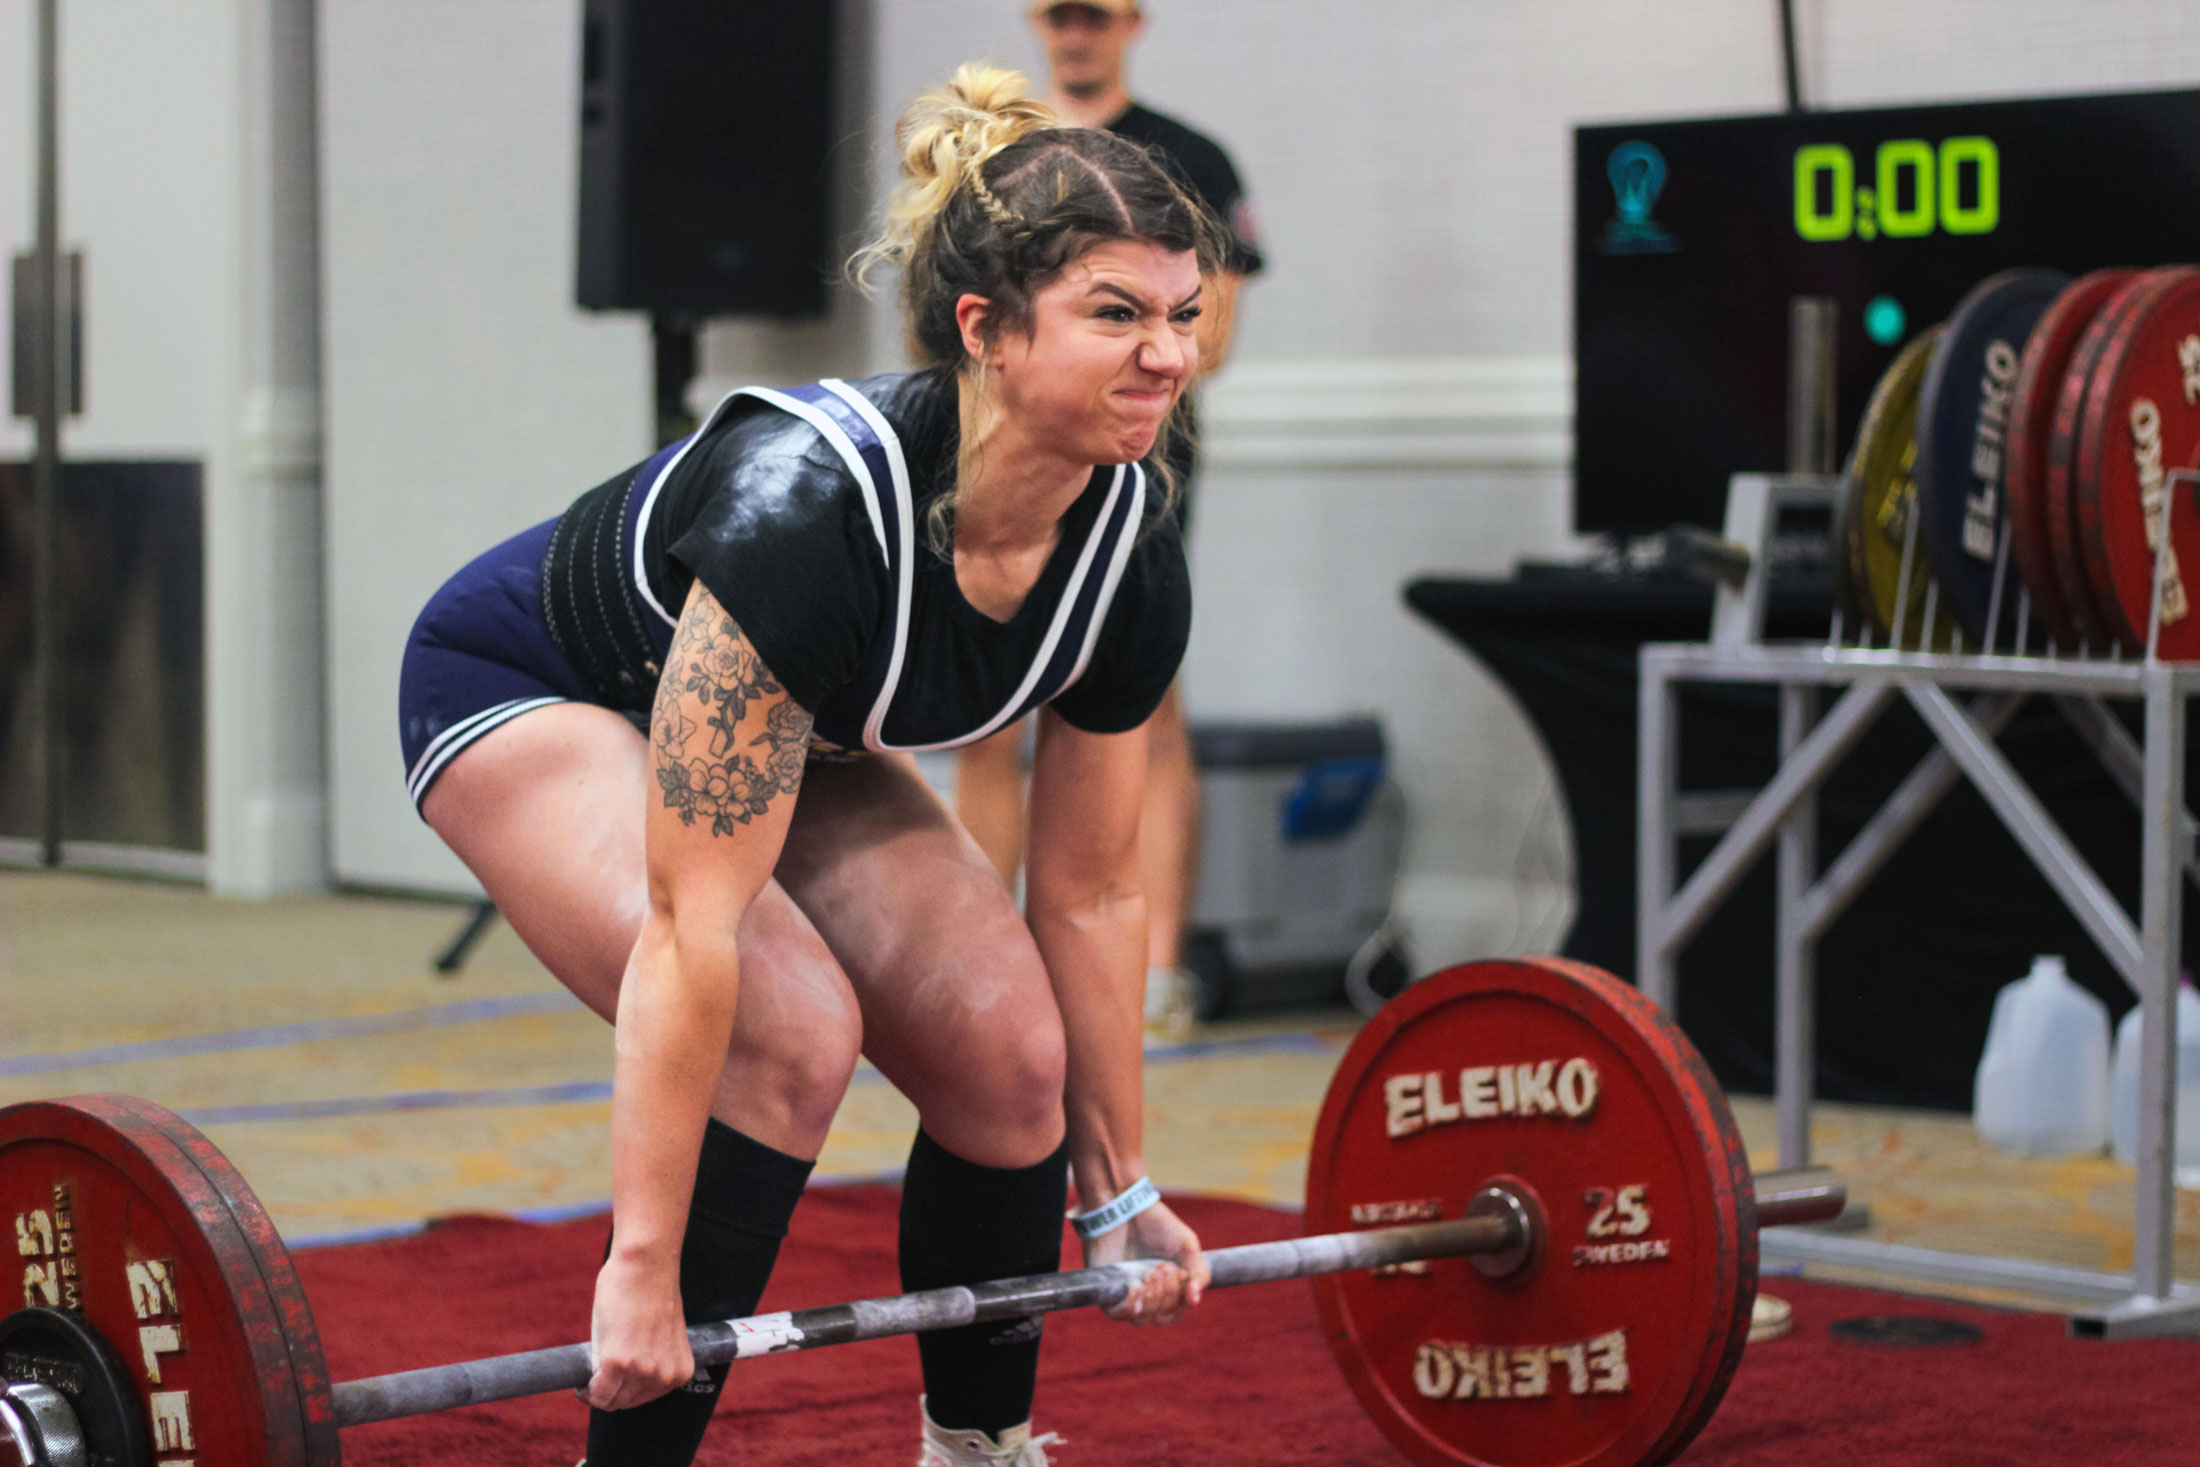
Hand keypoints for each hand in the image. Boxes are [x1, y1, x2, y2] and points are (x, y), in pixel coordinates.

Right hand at [584, 1253, 694, 1410]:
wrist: (645, 1266)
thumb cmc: (649, 1291)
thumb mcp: (659, 1336)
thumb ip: (647, 1360)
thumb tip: (624, 1379)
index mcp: (679, 1370)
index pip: (646, 1398)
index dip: (625, 1392)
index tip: (612, 1386)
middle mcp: (663, 1376)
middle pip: (627, 1401)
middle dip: (610, 1393)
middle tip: (595, 1380)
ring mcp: (641, 1370)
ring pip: (610, 1400)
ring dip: (596, 1392)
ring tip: (589, 1379)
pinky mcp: (616, 1362)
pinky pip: (596, 1393)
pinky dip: (585, 1392)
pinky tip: (581, 1384)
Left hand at [1083, 1200, 1208, 1326]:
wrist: (1125, 1206)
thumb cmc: (1156, 1225)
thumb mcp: (1187, 1247)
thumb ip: (1200, 1274)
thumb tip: (1194, 1300)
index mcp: (1164, 1289)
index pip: (1175, 1312)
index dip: (1182, 1300)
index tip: (1183, 1275)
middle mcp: (1144, 1296)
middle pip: (1160, 1317)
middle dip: (1168, 1294)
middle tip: (1164, 1267)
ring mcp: (1124, 1295)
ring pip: (1142, 1318)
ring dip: (1153, 1298)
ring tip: (1152, 1271)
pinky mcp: (1106, 1290)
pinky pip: (1118, 1314)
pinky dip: (1131, 1307)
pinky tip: (1137, 1288)